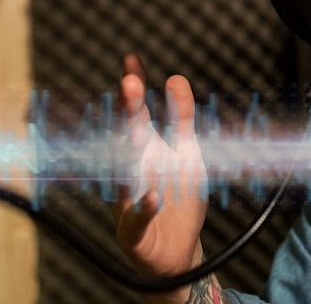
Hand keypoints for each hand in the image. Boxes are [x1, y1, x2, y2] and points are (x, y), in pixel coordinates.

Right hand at [112, 54, 207, 302]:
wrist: (177, 249)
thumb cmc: (177, 195)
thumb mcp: (186, 152)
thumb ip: (181, 118)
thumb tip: (176, 78)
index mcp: (143, 149)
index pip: (135, 114)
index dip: (134, 89)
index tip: (132, 60)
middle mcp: (129, 170)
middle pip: (126, 138)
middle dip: (128, 113)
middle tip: (130, 84)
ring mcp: (128, 200)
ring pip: (124, 177)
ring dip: (129, 156)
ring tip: (136, 129)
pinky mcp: (134, 231)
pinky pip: (136, 219)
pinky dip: (143, 208)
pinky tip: (151, 196)